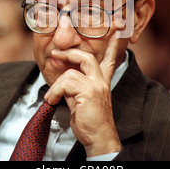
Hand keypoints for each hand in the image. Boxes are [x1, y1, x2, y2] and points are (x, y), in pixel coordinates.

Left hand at [44, 34, 121, 157]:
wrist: (99, 138)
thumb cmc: (89, 122)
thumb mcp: (81, 100)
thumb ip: (75, 86)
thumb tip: (61, 77)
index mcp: (101, 82)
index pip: (109, 59)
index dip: (112, 44)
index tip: (117, 30)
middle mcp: (101, 81)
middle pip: (86, 57)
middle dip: (69, 53)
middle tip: (55, 54)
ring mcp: (96, 85)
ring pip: (70, 73)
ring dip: (56, 86)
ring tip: (52, 97)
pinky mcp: (89, 92)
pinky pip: (66, 83)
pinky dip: (55, 92)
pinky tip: (52, 101)